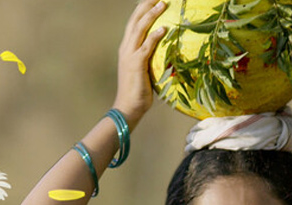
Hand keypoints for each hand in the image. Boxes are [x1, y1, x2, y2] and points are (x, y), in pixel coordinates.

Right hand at [112, 0, 166, 127]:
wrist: (127, 107)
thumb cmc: (138, 92)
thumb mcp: (143, 71)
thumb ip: (150, 59)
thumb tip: (166, 54)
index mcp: (126, 48)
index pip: (133, 23)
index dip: (142, 10)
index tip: (152, 0)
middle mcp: (126, 48)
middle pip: (135, 20)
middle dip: (146, 6)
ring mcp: (130, 55)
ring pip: (140, 29)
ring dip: (152, 15)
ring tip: (163, 4)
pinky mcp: (136, 64)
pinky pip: (146, 46)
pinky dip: (155, 36)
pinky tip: (165, 29)